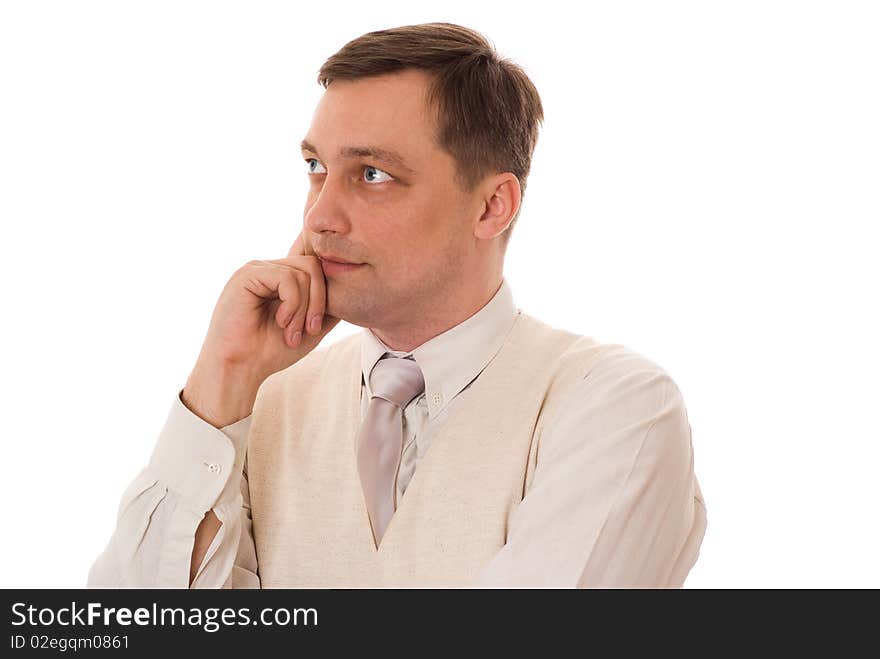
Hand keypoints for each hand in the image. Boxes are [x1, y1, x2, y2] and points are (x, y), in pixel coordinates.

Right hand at [182, 229, 339, 425]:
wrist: (241, 368)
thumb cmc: (270, 351)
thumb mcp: (311, 327)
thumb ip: (328, 308)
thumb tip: (352, 292)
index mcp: (282, 279)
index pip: (315, 266)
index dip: (324, 290)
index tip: (317, 325)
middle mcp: (270, 269)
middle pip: (314, 266)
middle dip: (320, 301)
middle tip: (311, 329)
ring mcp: (258, 269)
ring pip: (304, 272)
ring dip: (305, 308)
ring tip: (292, 333)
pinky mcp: (248, 274)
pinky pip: (287, 278)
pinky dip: (292, 304)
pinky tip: (281, 322)